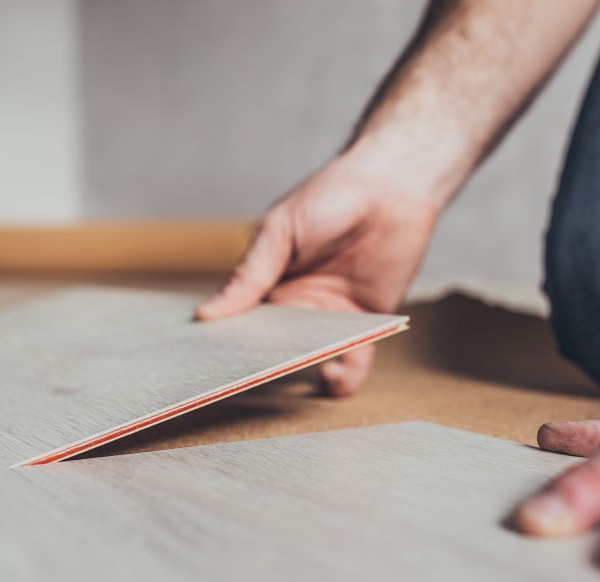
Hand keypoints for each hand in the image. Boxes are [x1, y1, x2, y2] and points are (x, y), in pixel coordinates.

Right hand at [195, 149, 438, 395]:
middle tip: (251, 377)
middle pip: (275, 348)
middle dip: (263, 365)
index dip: (229, 345)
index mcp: (269, 284)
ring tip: (296, 369)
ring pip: (312, 359)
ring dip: (303, 372)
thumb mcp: (280, 231)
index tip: (211, 365)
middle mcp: (298, 307)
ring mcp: (332, 318)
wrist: (392, 185)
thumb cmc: (332, 196)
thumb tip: (207, 313)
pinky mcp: (367, 324)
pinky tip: (334, 373)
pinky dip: (346, 377)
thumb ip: (249, 274)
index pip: (243, 324)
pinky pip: (355, 361)